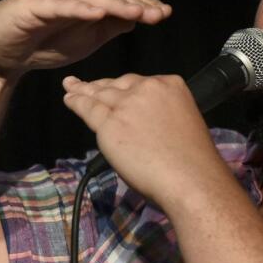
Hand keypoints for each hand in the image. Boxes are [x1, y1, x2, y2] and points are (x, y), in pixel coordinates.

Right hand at [0, 0, 171, 80]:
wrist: (3, 52)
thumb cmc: (46, 42)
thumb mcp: (88, 38)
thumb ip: (111, 25)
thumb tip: (139, 16)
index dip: (144, 3)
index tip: (166, 13)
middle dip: (137, 2)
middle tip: (160, 13)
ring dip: (115, 3)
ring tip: (138, 12)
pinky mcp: (35, 3)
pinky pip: (62, 4)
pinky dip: (80, 7)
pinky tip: (98, 13)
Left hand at [61, 74, 232, 204]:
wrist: (191, 179)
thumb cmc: (193, 162)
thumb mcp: (182, 122)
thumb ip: (160, 114)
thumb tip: (140, 122)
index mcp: (171, 85)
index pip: (139, 83)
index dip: (123, 87)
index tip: (113, 88)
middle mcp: (148, 88)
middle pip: (117, 85)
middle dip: (102, 86)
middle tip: (86, 84)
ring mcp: (127, 105)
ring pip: (99, 95)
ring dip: (83, 91)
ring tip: (71, 87)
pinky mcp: (109, 123)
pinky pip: (87, 109)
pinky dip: (75, 102)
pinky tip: (69, 98)